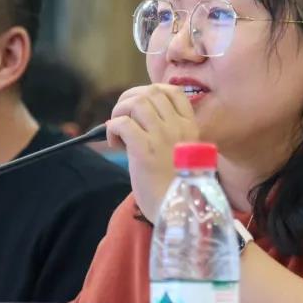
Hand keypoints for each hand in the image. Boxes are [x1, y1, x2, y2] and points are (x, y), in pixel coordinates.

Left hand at [107, 84, 198, 222]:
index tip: (139, 107)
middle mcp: (178, 128)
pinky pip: (122, 123)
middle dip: (129, 99)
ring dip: (119, 112)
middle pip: (150, 92)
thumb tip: (137, 113)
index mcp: (190, 126)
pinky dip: (113, 129)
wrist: (178, 211)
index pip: (172, 91)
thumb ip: (168, 132)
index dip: (150, 92)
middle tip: (122, 118)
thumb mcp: (182, 152)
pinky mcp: (145, 151)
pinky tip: (116, 145)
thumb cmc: (175, 184)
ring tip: (118, 132)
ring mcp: (162, 137)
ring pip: (135, 103)